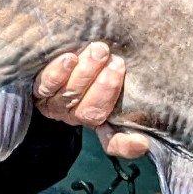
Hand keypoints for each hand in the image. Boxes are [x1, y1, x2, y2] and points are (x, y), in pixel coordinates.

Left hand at [33, 40, 149, 159]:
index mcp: (101, 117)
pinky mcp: (39, 91)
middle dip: (106, 88)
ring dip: (86, 74)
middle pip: (92, 112)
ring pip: (71, 96)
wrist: (61, 48)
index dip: (128, 146)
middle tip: (116, 62)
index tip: (141, 142)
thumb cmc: (97, 57)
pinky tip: (70, 59)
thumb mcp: (114, 67)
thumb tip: (153, 93)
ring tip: (99, 51)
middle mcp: (78, 116)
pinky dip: (59, 73)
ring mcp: (56, 105)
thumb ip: (127, 75)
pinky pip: (47, 87)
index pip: (116, 141)